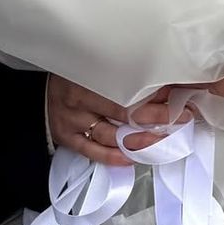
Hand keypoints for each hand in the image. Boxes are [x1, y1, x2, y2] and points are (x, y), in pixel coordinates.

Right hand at [46, 75, 171, 166]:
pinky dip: (113, 156)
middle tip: (180, 119)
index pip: (129, 90)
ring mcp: (72, 121)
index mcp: (89, 77)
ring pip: (110, 135)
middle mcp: (80, 101)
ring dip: (139, 140)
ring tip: (162, 140)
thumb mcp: (100, 67)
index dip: (155, 96)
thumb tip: (166, 84)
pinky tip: (132, 157)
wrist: (43, 89)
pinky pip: (92, 151)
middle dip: (155, 118)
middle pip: (123, 112)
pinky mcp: (67, 138)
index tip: (178, 98)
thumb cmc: (78, 76)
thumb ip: (127, 75)